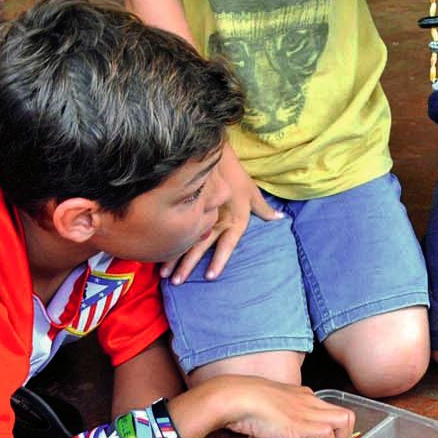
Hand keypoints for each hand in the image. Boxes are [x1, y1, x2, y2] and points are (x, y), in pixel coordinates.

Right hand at [164, 147, 281, 283]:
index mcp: (235, 220)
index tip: (209, 276)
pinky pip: (176, 227)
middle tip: (177, 282)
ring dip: (173, 258)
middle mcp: (217, 221)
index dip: (219, 260)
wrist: (214, 156)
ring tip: (164, 274)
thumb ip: (263, 209)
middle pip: (201, 247)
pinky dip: (166, 241)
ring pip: (185, 240)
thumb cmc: (236, 175)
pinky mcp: (186, 208)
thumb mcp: (252, 192)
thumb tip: (280, 218)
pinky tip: (157, 254)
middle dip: (188, 265)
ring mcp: (200, 215)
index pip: (227, 245)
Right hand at [217, 377, 357, 437]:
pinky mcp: (303, 422)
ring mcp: (309, 410)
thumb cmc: (248, 405)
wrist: (237, 397)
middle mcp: (311, 401)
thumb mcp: (276, 424)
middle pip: (347, 415)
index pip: (331, 412)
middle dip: (345, 437)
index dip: (334, 432)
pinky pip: (328, 433)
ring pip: (345, 421)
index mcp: (304, 397)